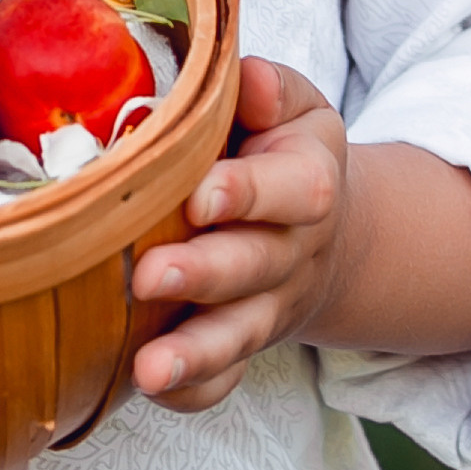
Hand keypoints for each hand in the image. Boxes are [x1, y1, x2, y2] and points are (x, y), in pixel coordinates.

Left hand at [128, 59, 352, 409]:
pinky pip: (225, 380)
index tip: (201, 195)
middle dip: (206, 274)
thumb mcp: (295, 108)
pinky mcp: (244, 345)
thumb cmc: (282, 150)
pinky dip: (193, 390)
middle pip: (257, 267)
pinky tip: (150, 388)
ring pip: (239, 334)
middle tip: (150, 275)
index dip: (250, 194)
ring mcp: (270, 306)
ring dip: (195, 352)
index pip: (294, 191)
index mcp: (308, 183)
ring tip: (149, 368)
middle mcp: (293, 252)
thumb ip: (272, 90)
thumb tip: (247, 79)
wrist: (321, 229)